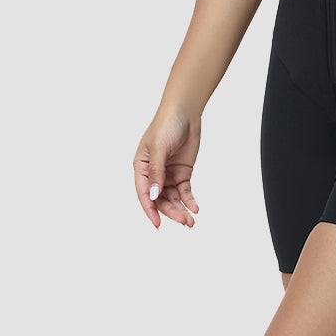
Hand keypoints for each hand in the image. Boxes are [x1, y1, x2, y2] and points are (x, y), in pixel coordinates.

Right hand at [133, 107, 200, 228]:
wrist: (185, 112)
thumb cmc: (166, 125)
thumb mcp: (159, 148)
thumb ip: (156, 172)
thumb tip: (153, 195)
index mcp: (141, 167)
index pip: (144, 193)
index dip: (150, 209)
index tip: (158, 223)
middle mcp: (153, 174)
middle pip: (160, 199)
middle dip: (171, 211)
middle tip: (183, 221)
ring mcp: (168, 174)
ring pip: (173, 198)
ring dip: (181, 209)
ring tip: (190, 220)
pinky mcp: (182, 172)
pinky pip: (184, 191)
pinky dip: (189, 200)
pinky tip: (194, 208)